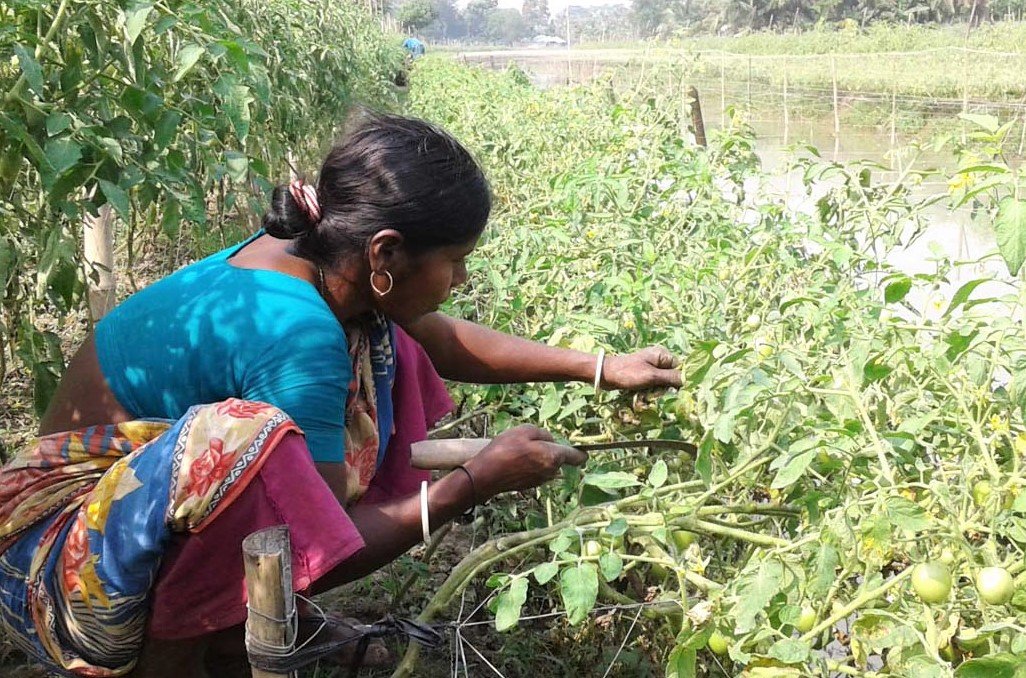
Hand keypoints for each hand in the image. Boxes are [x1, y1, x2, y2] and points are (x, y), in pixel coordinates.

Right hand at [464, 425, 587, 498]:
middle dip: (550, 450)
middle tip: (530, 442)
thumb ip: (543, 433)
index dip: (581, 453)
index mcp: (553, 457)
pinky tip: (513, 461)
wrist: (485, 476)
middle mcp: (550, 471)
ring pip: (546, 464)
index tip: (586, 453)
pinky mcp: (529, 485)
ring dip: (538, 458)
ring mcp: (540, 480)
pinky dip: (529, 465)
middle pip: (557, 458)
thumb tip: (550, 441)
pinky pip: (535, 471)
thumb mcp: (524, 431)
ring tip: (518, 451)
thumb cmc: (505, 450)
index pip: (575, 456)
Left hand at [601, 346, 681, 390]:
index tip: (675, 390)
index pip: (680, 368)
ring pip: (663, 383)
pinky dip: (650, 391)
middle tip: (656, 391)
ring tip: (647, 393)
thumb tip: (690, 380)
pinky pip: (654, 385)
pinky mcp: (644, 375)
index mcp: (662, 354)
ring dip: (657, 391)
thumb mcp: (652, 376)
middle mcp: (658, 359)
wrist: (605, 374)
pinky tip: (643, 394)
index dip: (679, 380)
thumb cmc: (628, 373)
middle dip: (666, 387)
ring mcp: (651, 367)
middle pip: (672, 377)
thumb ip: (671, 378)